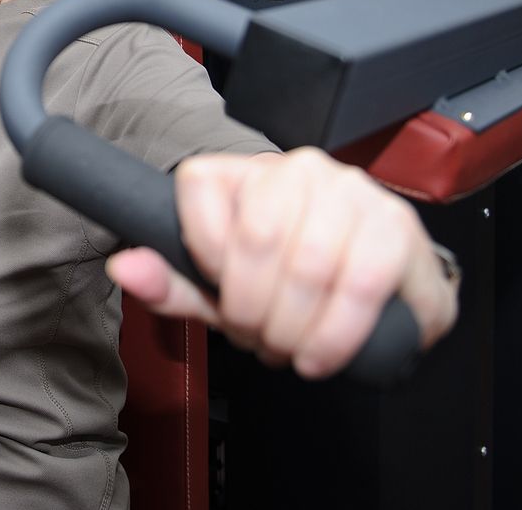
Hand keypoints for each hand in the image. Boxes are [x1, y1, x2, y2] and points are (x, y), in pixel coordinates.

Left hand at [106, 148, 457, 379]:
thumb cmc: (289, 285)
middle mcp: (298, 169)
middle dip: (254, 311)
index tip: (222, 294)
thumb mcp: (220, 289)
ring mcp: (352, 191)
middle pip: (258, 238)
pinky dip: (337, 333)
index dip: (205, 258)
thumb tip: (124, 267)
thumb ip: (169, 281)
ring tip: (292, 348)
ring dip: (295, 329)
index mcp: (245, 172)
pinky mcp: (397, 225)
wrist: (377, 286)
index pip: (198, 186)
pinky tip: (323, 352)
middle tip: (261, 338)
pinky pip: (362, 282)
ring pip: (310, 264)